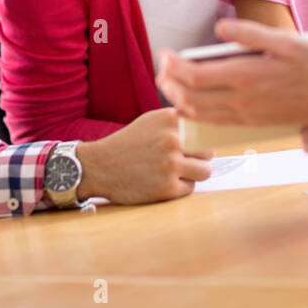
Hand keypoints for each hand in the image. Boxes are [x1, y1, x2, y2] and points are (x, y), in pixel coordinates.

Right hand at [75, 108, 212, 204]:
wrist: (98, 167)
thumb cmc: (128, 143)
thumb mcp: (151, 121)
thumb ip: (178, 122)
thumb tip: (209, 130)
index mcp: (170, 119)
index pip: (205, 129)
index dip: (201, 139)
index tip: (194, 145)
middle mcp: (173, 140)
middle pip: (208, 151)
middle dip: (198, 157)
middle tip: (183, 161)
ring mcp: (171, 165)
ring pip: (205, 171)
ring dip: (193, 174)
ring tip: (176, 172)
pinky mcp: (167, 188)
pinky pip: (189, 188)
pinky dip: (179, 187)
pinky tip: (162, 182)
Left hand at [156, 19, 307, 126]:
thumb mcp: (285, 40)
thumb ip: (250, 34)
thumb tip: (220, 29)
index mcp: (245, 76)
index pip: (194, 75)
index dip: (173, 66)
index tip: (164, 54)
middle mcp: (241, 99)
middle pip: (190, 98)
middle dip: (169, 84)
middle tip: (161, 70)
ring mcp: (246, 114)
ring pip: (200, 113)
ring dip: (179, 100)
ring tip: (170, 86)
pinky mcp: (252, 123)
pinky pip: (216, 122)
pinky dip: (197, 114)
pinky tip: (193, 106)